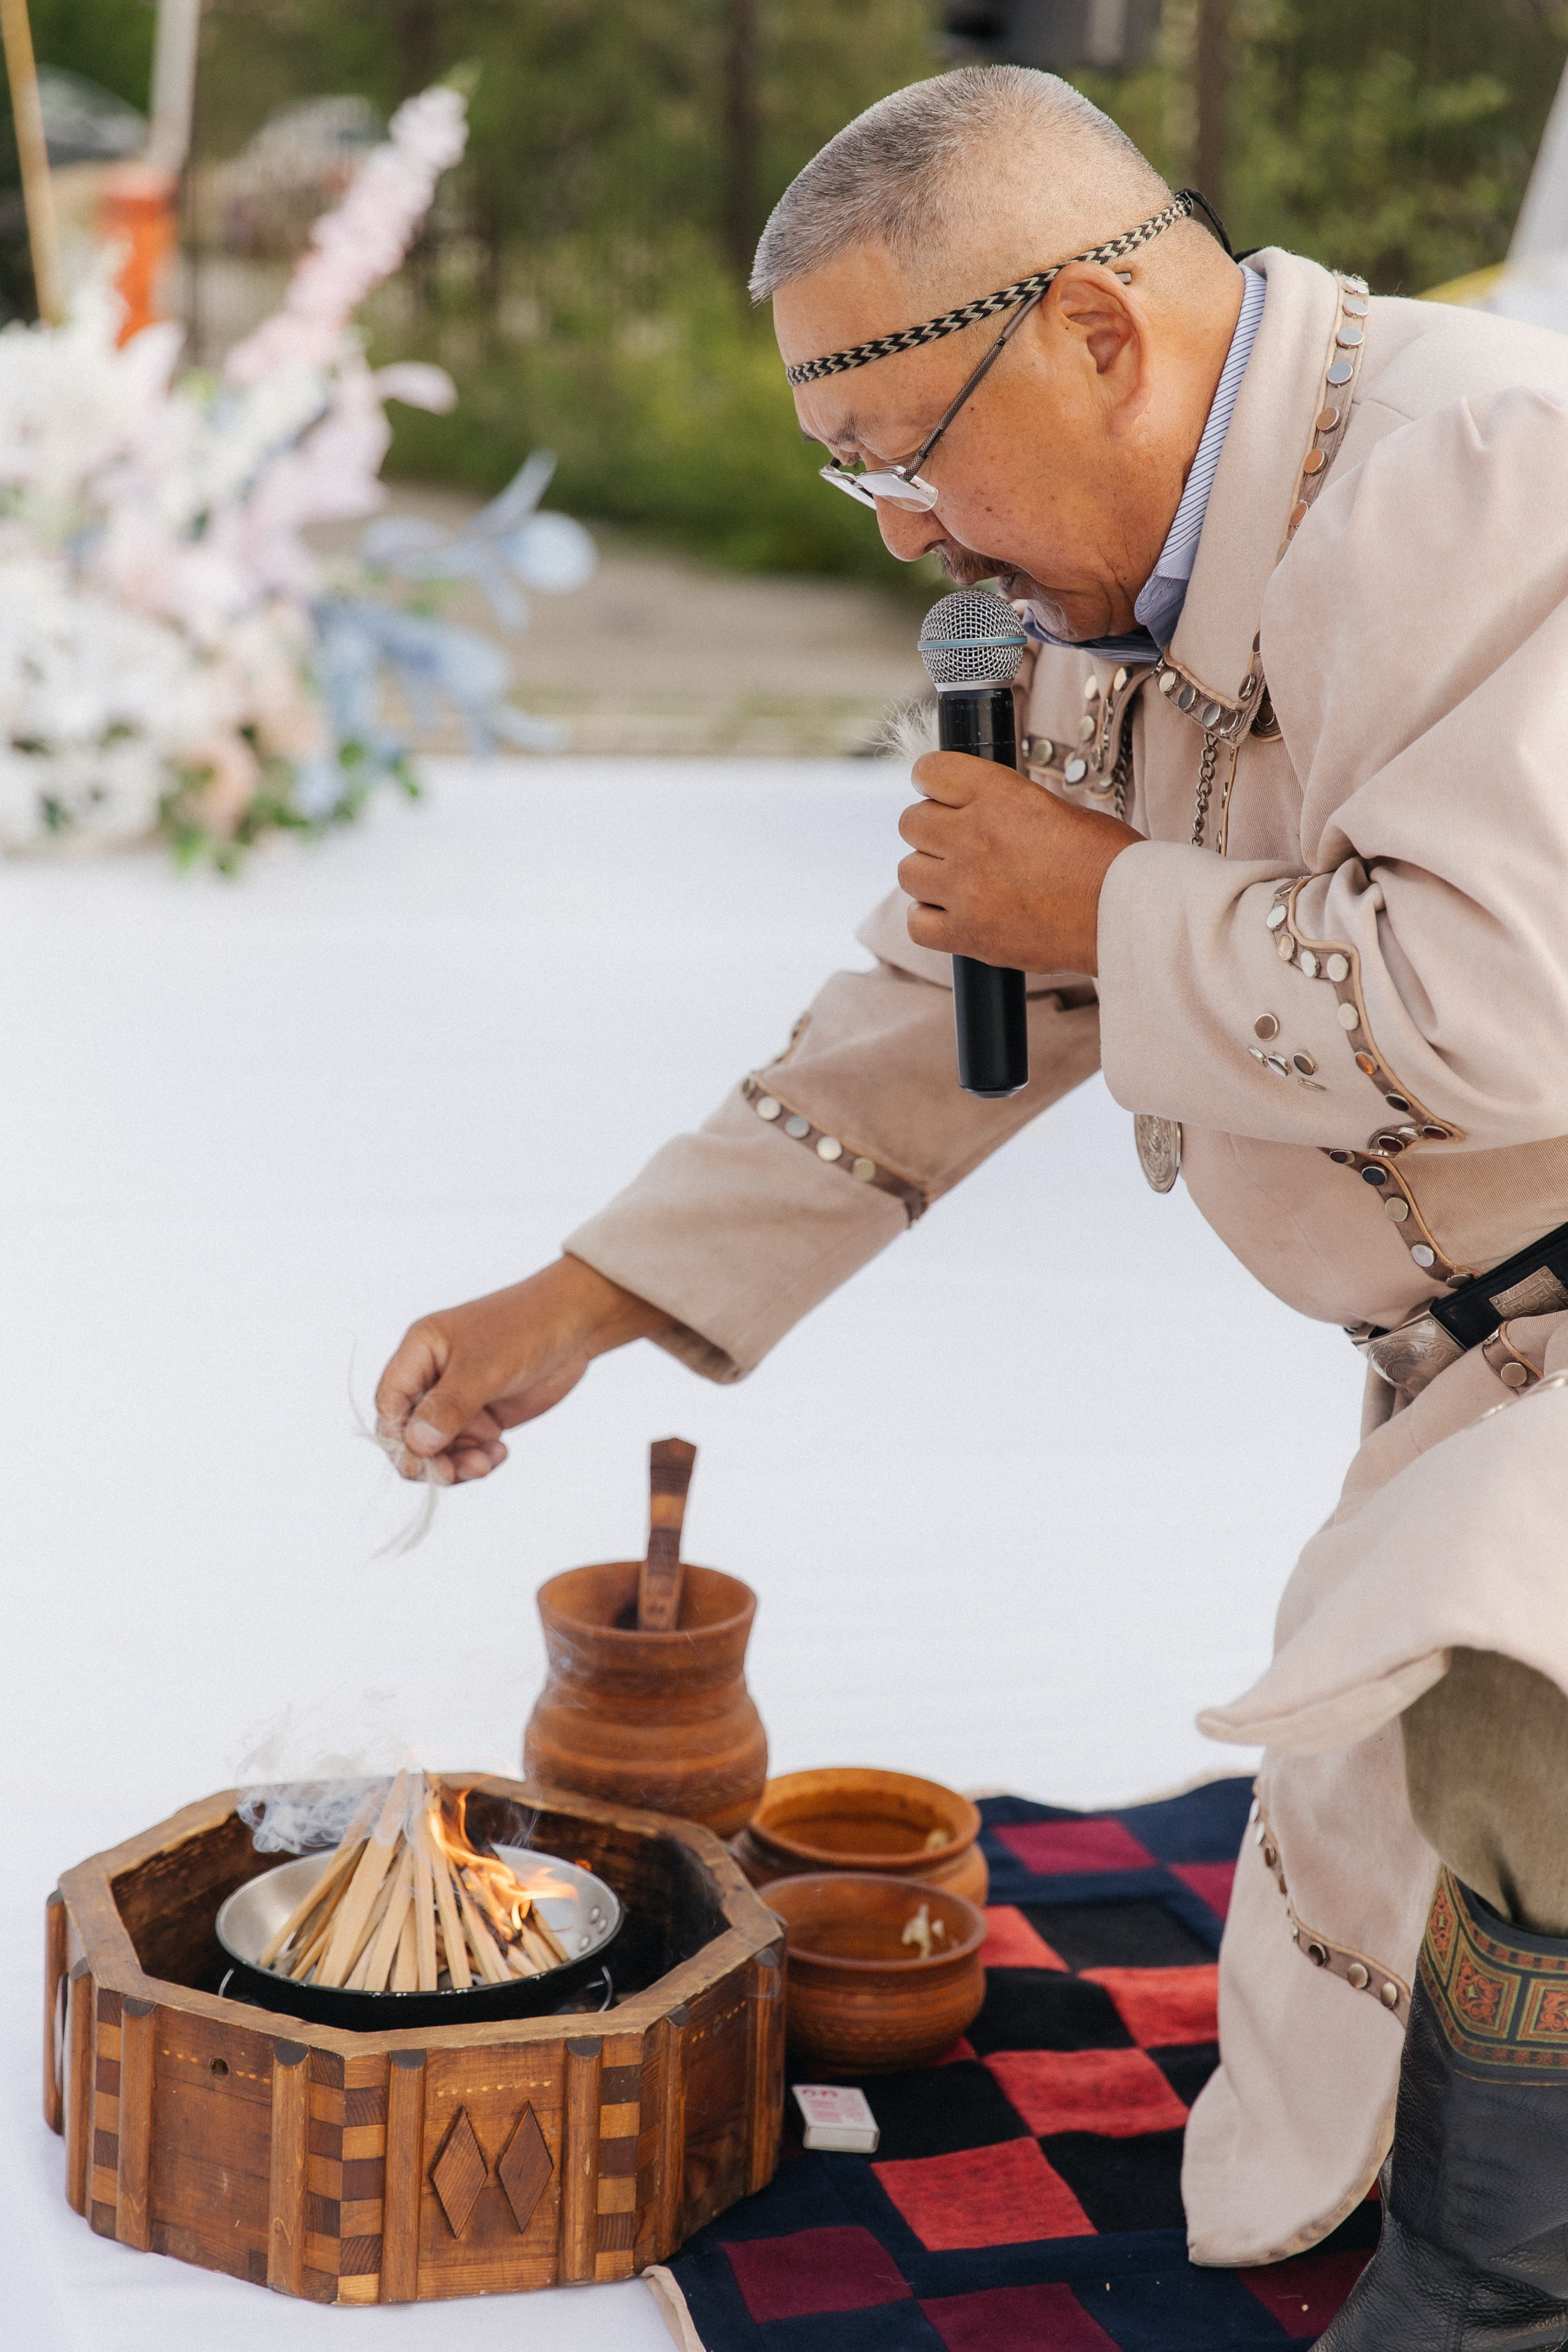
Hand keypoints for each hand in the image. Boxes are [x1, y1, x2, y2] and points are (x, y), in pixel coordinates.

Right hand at [374, 1256, 671, 1483]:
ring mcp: (459, 1399)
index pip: (390, 1403)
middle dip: (429, 1457)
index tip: (419, 1463)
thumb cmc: (525, 1329)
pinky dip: (479, 1459)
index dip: (398, 1436)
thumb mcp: (485, 1367)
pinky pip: (468, 1449)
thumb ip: (450, 1407)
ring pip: (440, 1447)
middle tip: (454, 1474)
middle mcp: (432, 1377)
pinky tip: (500, 1453)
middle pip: (411, 1432)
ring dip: (458, 1462)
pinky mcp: (484, 1415)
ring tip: (486, 1463)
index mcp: (419, 1352)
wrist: (576, 1323)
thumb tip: (416, 1444)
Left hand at [897, 751, 1139, 975]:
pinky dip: (929, 919)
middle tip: (958, 843)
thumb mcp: (1058, 808)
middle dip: (931, 830)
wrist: (1125, 917)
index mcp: (999, 795)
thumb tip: (975, 808)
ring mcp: (965, 888)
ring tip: (960, 881)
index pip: (930, 771)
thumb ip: (1007, 805)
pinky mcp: (967, 934)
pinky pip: (916, 923)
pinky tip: (955, 915)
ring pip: (908, 871)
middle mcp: (974, 837)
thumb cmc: (1107, 862)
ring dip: (929, 874)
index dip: (933, 782)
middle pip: (911, 822)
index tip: (943, 794)